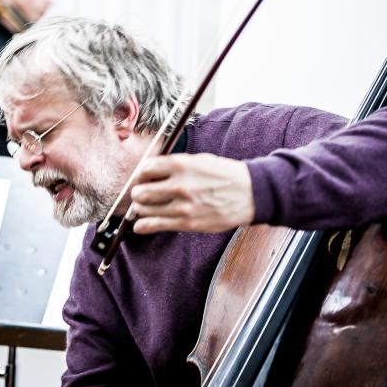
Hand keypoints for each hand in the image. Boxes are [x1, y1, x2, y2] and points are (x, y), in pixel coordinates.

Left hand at [129, 153, 254, 233]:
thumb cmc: (225, 175)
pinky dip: (143, 226)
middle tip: (140, 194)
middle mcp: (179, 185)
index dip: (141, 174)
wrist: (249, 194)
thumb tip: (153, 170)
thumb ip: (175, 164)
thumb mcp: (199, 160)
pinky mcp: (187, 223)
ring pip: (144, 209)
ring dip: (140, 209)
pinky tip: (140, 226)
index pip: (146, 168)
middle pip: (141, 191)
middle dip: (137, 193)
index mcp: (181, 165)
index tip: (142, 178)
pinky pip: (155, 225)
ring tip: (144, 208)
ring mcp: (182, 206)